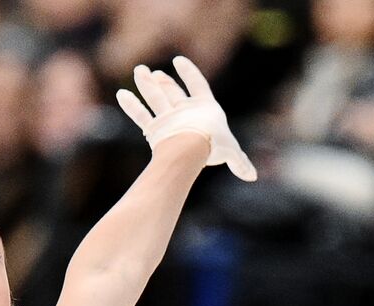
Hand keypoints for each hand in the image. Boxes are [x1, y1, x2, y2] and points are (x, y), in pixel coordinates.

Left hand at [116, 57, 256, 181]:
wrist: (191, 148)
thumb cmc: (214, 146)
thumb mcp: (231, 152)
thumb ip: (239, 162)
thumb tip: (252, 177)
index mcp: (205, 108)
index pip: (198, 85)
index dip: (190, 73)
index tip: (179, 60)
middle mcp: (185, 110)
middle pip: (172, 93)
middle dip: (164, 82)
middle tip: (153, 73)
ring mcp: (167, 117)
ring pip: (155, 98)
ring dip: (145, 85)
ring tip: (138, 71)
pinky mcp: (153, 128)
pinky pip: (140, 115)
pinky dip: (131, 105)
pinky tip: (121, 94)